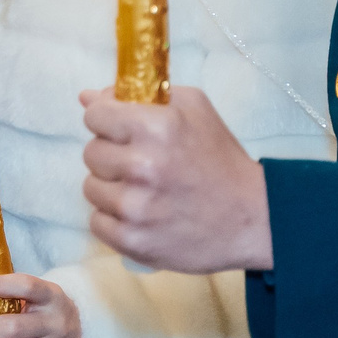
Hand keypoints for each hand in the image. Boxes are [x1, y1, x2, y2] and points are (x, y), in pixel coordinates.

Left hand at [79, 86, 272, 273]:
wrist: (252, 216)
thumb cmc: (220, 157)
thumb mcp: (193, 109)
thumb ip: (139, 96)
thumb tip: (86, 97)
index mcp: (156, 127)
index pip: (94, 115)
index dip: (107, 120)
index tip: (122, 130)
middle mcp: (141, 166)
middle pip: (91, 152)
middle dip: (112, 154)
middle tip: (141, 163)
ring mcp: (134, 207)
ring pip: (90, 187)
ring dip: (111, 187)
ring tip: (143, 190)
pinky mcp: (132, 241)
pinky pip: (97, 222)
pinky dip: (114, 219)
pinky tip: (141, 214)